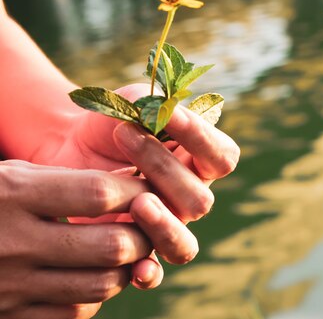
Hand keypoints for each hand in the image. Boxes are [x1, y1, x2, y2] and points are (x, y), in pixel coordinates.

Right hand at [0, 160, 201, 318]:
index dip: (137, 192)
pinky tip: (93, 277)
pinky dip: (96, 296)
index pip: (99, 193)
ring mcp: (8, 284)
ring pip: (100, 285)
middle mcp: (11, 241)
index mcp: (12, 194)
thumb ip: (68, 182)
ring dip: (126, 269)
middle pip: (111, 245)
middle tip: (148, 226)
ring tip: (128, 252)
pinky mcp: (8, 314)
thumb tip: (134, 185)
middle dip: (143, 235)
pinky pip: (74, 313)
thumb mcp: (13, 176)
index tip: (151, 190)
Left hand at [35, 84, 239, 287]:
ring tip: (137, 203)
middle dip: (163, 166)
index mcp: (199, 162)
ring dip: (164, 224)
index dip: (203, 139)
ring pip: (185, 243)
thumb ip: (154, 104)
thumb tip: (165, 115)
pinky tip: (135, 267)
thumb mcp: (131, 103)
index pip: (224, 158)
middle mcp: (188, 197)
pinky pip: (154, 273)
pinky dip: (148, 272)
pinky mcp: (135, 250)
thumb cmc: (108, 122)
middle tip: (123, 135)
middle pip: (199, 199)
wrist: (66, 147)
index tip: (170, 115)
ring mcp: (166, 227)